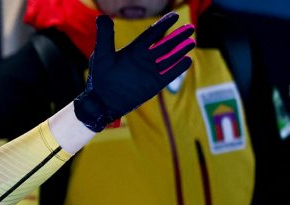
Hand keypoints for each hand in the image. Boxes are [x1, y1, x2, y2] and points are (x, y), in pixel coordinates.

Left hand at [74, 12, 194, 131]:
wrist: (101, 102)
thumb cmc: (100, 79)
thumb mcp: (102, 55)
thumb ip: (105, 36)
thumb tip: (102, 17)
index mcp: (134, 50)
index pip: (152, 34)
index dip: (163, 25)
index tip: (175, 15)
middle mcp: (144, 59)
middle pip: (165, 45)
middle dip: (177, 36)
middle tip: (190, 27)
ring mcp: (150, 72)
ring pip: (169, 58)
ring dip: (180, 50)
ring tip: (192, 42)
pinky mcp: (154, 85)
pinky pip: (169, 74)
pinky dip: (178, 68)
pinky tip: (187, 60)